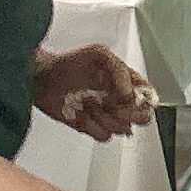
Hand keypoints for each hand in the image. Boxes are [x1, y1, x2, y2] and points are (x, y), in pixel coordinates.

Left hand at [33, 44, 157, 139]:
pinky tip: (82, 114)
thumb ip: (120, 71)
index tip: (124, 96)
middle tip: (110, 104)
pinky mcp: (93, 127)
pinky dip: (92, 127)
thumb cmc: (68, 63)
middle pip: (143, 117)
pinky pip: (104, 136)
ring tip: (88, 103)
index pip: (149, 96)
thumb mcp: (99, 55)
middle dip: (127, 113)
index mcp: (126, 81)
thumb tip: (130, 94)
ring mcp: (107, 114)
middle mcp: (119, 99)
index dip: (141, 100)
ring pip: (122, 128)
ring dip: (103, 117)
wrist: (42, 79)